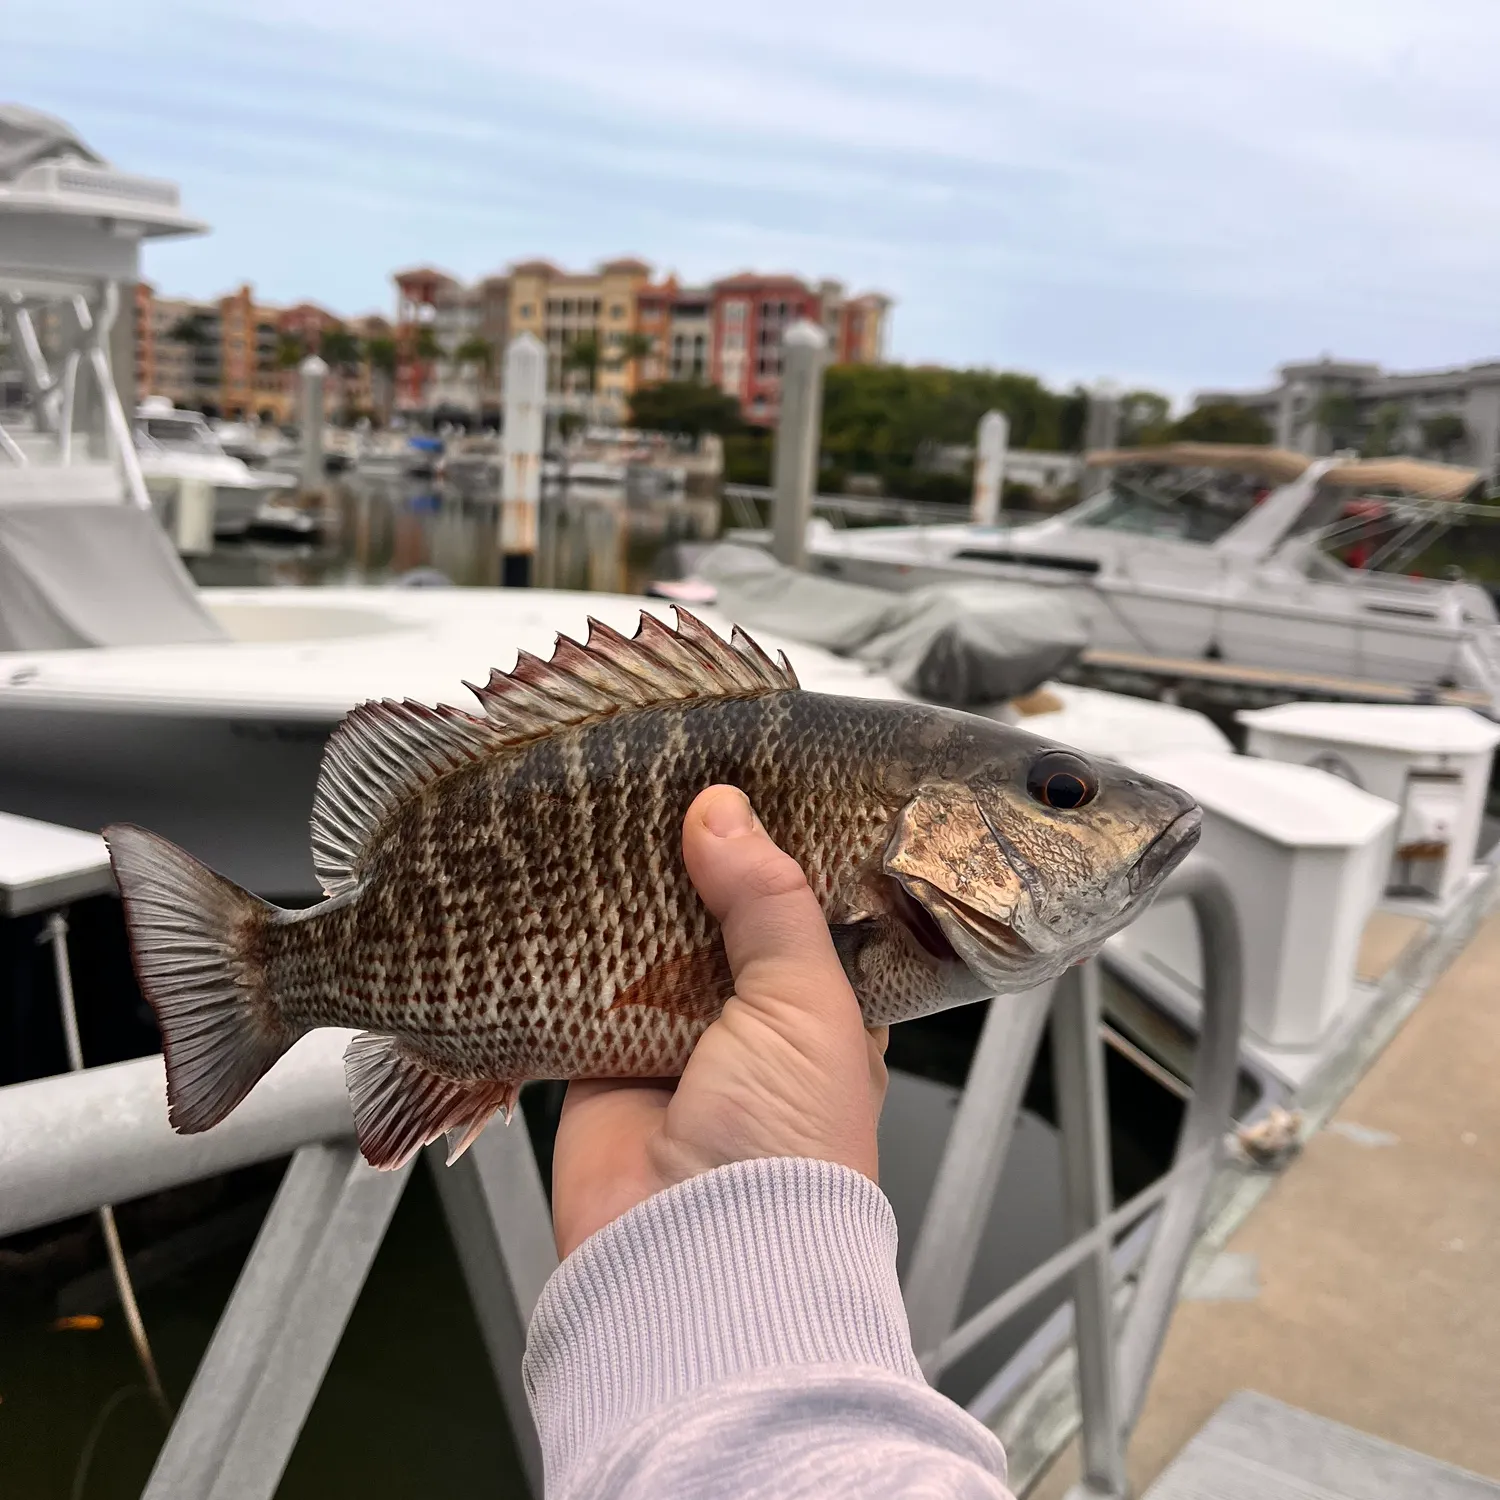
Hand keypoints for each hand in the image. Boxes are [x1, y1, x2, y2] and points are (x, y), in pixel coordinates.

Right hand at [550, 785, 889, 1258]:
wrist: (693, 1263)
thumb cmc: (789, 1150)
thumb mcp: (808, 1004)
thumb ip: (770, 901)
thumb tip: (726, 813)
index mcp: (822, 1010)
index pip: (799, 907)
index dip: (774, 848)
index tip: (744, 777)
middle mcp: (748, 1022)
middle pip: (712, 917)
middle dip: (689, 862)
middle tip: (662, 779)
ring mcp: (671, 1040)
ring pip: (642, 943)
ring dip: (623, 894)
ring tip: (606, 808)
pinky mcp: (597, 1059)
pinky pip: (577, 986)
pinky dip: (565, 943)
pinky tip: (555, 879)